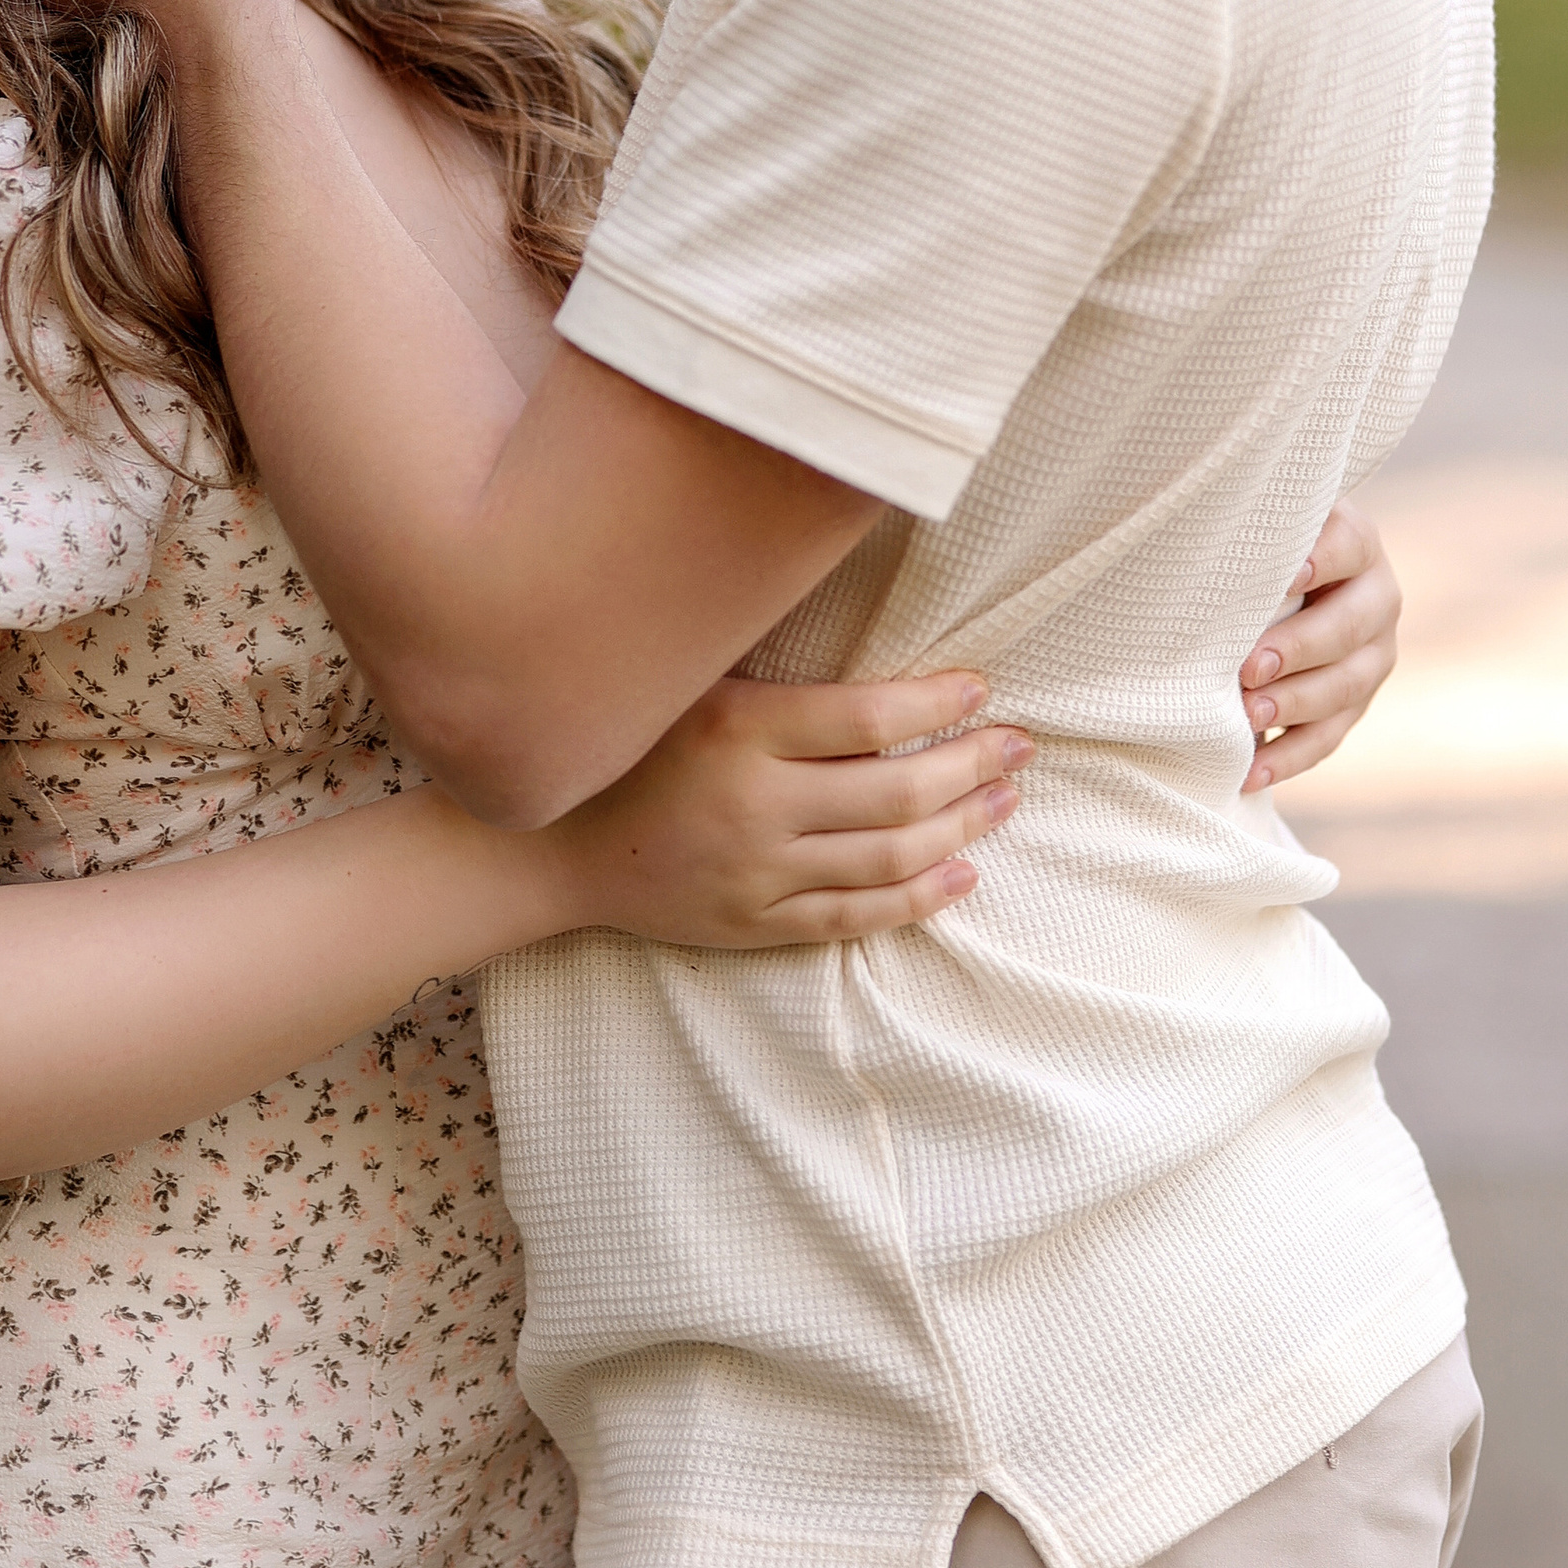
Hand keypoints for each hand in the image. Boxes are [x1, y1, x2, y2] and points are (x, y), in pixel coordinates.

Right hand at [547, 672, 1030, 948]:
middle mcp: (753, 805)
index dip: (935, 703)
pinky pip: (855, 917)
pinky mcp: (753, 924)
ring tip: (1005, 800)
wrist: (548, 848)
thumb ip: (765, 672)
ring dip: (962, 826)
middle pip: (894, 790)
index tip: (980, 689)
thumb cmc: (622, 748)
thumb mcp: (680, 686)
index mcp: (734, 730)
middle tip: (1020, 746)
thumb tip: (862, 642)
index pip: (864, 715)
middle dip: (971, 765)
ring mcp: (756, 874)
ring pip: (889, 857)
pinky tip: (961, 870)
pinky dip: (917, 896)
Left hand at [1238, 498, 1400, 789]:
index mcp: (1355, 542)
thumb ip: (1246, 528)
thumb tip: (1188, 537)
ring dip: (1295, 706)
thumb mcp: (1260, 522)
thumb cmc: (1255, 541)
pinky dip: (1289, 757)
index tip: (1285, 577)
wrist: (1285, 578)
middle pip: (1349, 627)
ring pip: (1347, 687)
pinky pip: (1329, 738)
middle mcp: (1377, 598)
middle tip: (1250, 666)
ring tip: (1249, 716)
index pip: (1348, 546)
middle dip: (1299, 649)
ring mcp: (1374, 655)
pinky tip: (1250, 772)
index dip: (1320, 561)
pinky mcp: (1356, 702)